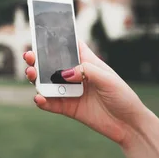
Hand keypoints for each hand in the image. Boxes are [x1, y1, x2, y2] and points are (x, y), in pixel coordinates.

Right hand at [24, 40, 148, 146]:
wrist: (129, 125)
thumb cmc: (123, 97)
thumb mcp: (108, 79)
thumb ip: (86, 72)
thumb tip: (63, 73)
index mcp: (86, 63)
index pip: (69, 46)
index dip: (56, 38)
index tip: (41, 32)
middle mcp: (75, 75)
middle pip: (51, 63)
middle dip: (37, 58)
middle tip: (29, 56)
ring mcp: (70, 91)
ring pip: (46, 82)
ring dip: (35, 77)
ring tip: (31, 74)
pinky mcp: (67, 108)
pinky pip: (50, 103)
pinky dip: (41, 101)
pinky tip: (39, 98)